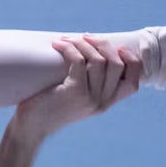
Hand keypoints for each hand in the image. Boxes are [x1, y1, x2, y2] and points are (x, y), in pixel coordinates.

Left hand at [9, 34, 142, 137]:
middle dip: (103, 45)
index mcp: (106, 103)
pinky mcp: (75, 92)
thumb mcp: (77, 98)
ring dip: (83, 44)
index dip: (132, 61)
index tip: (119, 47)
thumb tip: (92, 50)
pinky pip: (78, 61)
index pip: (134, 82)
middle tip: (86, 37)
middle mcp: (102, 102)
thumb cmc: (49, 108)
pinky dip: (69, 48)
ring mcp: (90, 98)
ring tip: (67, 39)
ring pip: (98, 60)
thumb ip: (90, 84)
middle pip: (117, 65)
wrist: (31, 129)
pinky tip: (58, 45)